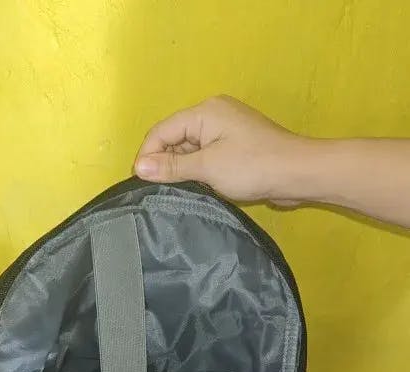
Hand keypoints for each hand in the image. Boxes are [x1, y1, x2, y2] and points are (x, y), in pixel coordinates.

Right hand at [134, 95, 301, 203]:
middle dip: (165, 164)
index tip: (140, 184)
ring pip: (191, 150)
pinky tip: (198, 189)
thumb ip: (172, 166)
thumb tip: (139, 167)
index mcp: (204, 112)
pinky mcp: (236, 147)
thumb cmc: (253, 167)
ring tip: (177, 194)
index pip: (162, 130)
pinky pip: (207, 157)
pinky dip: (199, 172)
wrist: (298, 174)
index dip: (147, 156)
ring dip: (183, 171)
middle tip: (158, 193)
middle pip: (175, 138)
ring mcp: (226, 131)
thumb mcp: (207, 168)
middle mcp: (213, 115)